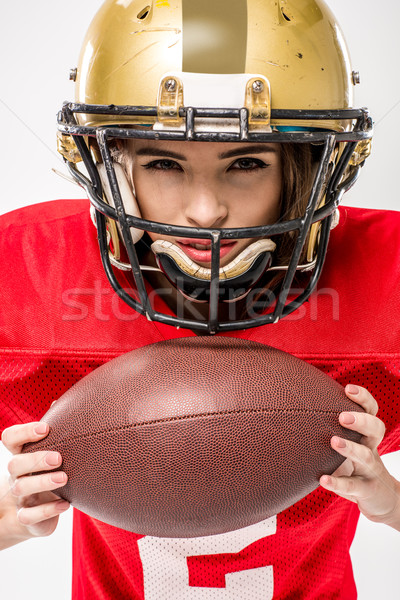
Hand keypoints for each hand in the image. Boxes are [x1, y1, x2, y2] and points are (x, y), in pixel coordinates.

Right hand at [1, 422, 69, 545]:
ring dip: (43, 482)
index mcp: (21, 455)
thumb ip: (55, 431)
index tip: (45, 428)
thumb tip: (59, 402)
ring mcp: (20, 497)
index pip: (10, 439)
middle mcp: (17, 476)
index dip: (24, 432)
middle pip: (14, 464)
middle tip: (58, 457)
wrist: (34, 515)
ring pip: (21, 488)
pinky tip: (65, 504)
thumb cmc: (46, 475)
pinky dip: (47, 510)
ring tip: (64, 478)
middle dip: (35, 459)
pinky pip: (30, 516)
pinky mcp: (28, 518)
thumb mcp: (49, 453)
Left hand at [319, 385, 399, 528]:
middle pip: (376, 429)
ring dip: (350, 447)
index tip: (348, 389)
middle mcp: (371, 448)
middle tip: (342, 417)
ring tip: (333, 441)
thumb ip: (327, 431)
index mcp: (365, 434)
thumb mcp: (347, 446)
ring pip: (365, 456)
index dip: (363, 398)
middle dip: (361, 420)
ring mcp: (370, 470)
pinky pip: (353, 486)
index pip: (370, 410)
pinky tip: (323, 479)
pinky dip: (338, 482)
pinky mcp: (365, 490)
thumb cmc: (355, 465)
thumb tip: (292, 409)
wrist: (381, 498)